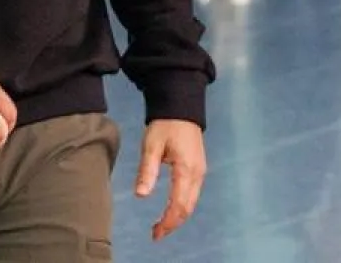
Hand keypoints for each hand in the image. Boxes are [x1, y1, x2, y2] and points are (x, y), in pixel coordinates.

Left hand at [134, 119, 205, 240]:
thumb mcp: (151, 145)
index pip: (178, 205)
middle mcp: (197, 174)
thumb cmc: (165, 124)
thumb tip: (141, 195)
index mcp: (186, 169)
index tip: (155, 233)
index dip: (167, 222)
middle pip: (187, 208)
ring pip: (192, 203)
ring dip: (178, 217)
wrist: (181, 106)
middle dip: (173, 224)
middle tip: (156, 234)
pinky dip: (182, 206)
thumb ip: (147, 171)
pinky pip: (193, 194)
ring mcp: (200, 171)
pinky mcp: (198, 168)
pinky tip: (171, 209)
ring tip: (161, 225)